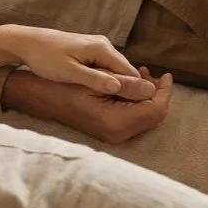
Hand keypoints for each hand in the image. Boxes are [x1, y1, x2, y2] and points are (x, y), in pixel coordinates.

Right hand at [3, 67, 172, 143]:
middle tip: (150, 72)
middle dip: (155, 92)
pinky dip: (135, 101)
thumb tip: (153, 86)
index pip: (154, 109)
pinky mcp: (109, 130)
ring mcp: (113, 135)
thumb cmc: (65, 83)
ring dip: (145, 95)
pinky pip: (132, 117)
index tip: (165, 74)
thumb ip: (127, 85)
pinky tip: (128, 85)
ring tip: (140, 74)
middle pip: (152, 115)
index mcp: (116, 122)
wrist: (41, 97)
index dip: (163, 91)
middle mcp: (117, 134)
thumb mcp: (97, 79)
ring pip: (144, 116)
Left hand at [4, 25, 148, 97]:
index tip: (139, 110)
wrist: (26, 41)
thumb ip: (94, 79)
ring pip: (117, 70)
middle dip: (130, 89)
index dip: (137, 91)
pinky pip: (107, 67)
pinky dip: (109, 79)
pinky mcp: (89, 49)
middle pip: (126, 71)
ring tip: (121, 105)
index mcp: (102, 49)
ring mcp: (97, 46)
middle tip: (133, 112)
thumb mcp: (69, 72)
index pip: (129, 73)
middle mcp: (104, 44)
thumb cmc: (45, 57)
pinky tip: (106, 92)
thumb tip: (118, 86)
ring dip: (120, 85)